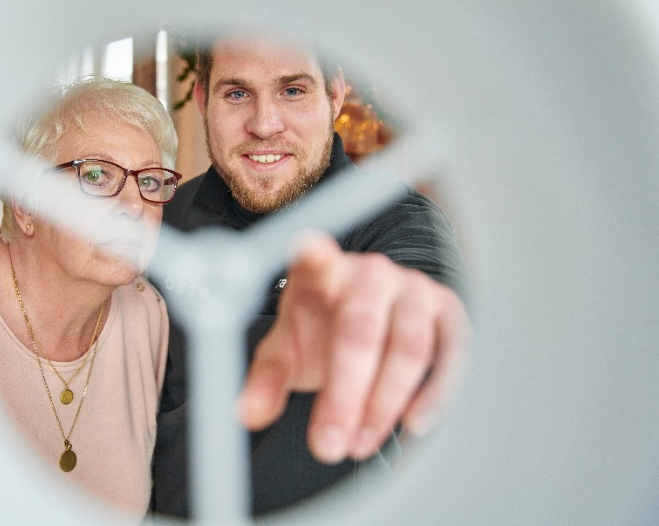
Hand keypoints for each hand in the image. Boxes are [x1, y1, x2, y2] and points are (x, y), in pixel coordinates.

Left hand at [237, 232, 468, 463]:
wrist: (369, 327)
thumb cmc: (322, 332)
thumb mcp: (287, 353)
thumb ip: (266, 379)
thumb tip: (248, 412)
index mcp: (323, 272)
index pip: (316, 258)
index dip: (314, 254)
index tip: (308, 251)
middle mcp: (371, 273)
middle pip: (361, 331)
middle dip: (344, 395)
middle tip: (328, 444)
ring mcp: (413, 289)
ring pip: (409, 348)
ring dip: (383, 405)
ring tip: (358, 445)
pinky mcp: (447, 312)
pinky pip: (450, 355)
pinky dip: (434, 394)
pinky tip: (413, 425)